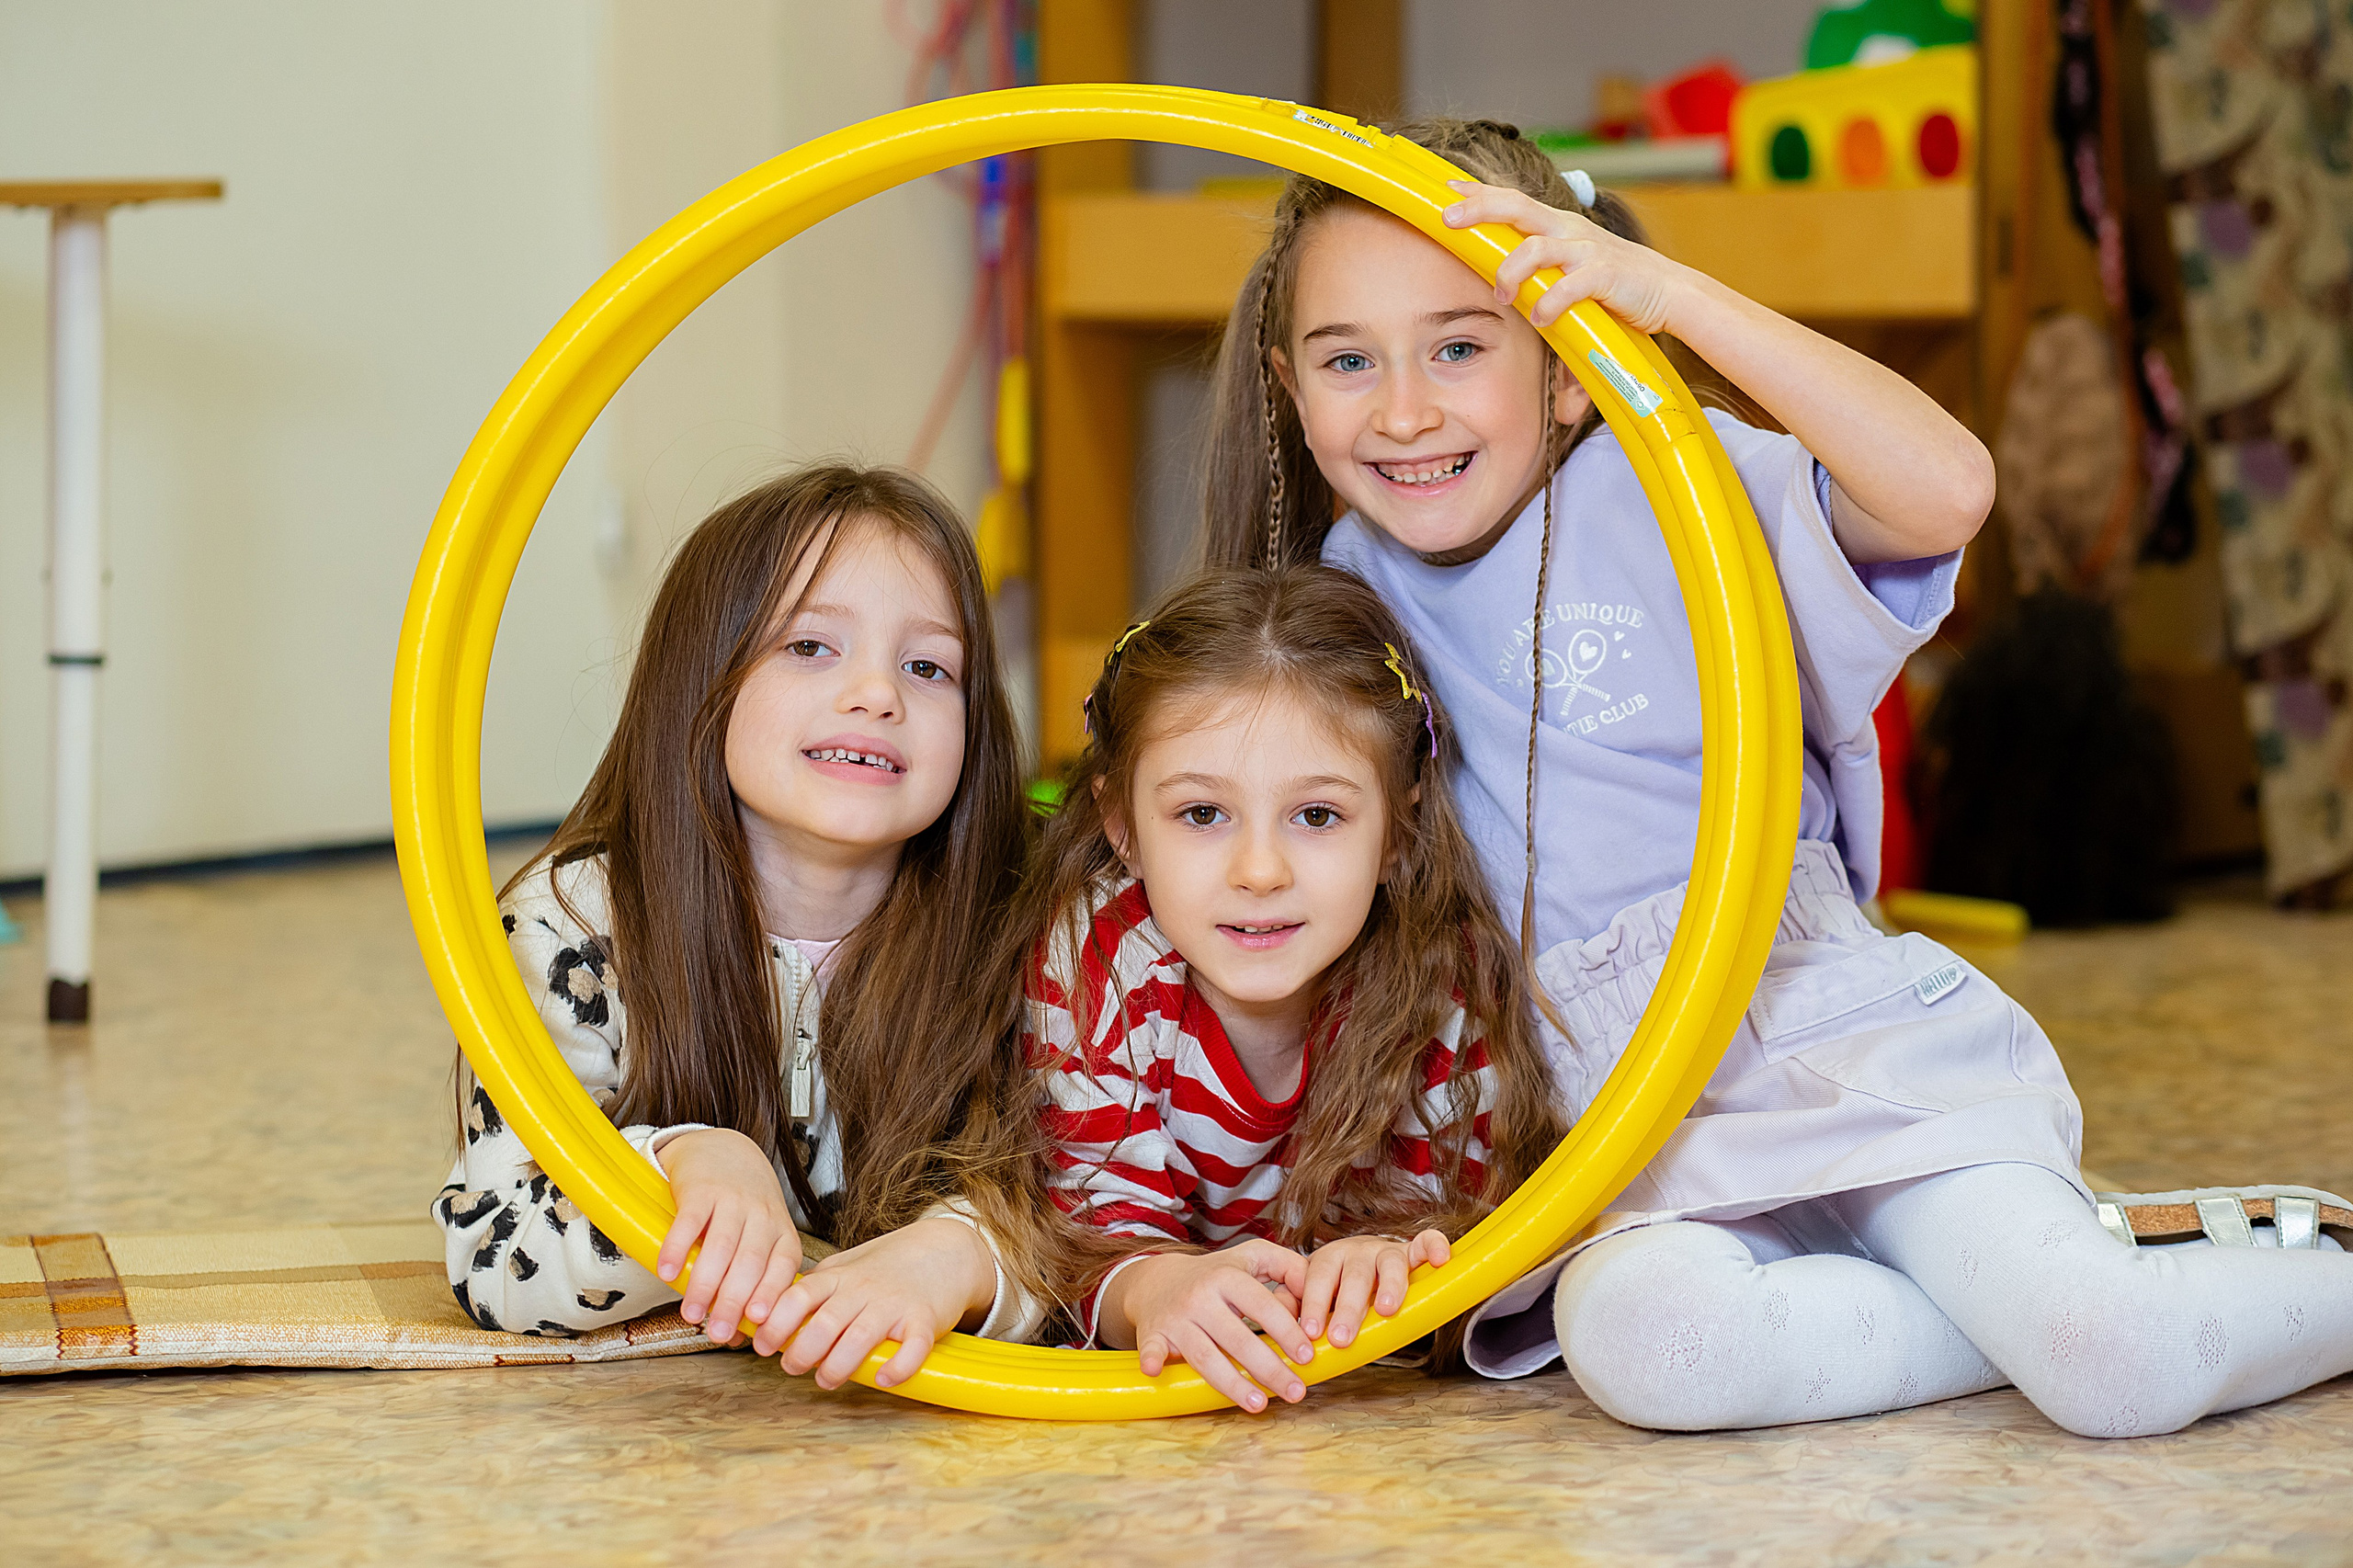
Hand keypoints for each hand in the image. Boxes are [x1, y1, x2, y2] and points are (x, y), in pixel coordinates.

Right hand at [654, 1128, 801, 1345]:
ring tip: (692, 1314)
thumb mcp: (761, 1239)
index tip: (757, 1326)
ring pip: (721, 1247)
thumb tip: (738, 1338)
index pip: (782, 1270)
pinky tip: (666, 1273)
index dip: (771, 1298)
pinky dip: (677, 1248)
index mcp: (781, 1233)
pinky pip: (690, 1222)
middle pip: (750, 1264)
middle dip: (734, 1303)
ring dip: (705, 1284)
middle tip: (718, 1333)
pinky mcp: (702, 1189)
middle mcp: (762, 1216)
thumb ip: (754, 1281)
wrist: (723, 1151)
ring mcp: (732, 1200)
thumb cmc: (744, 1207)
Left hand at [756, 1217, 997, 1387]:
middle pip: (824, 1323)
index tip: (763, 1345)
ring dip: (838, 1366)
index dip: (776, 1323)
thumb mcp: (846, 1266)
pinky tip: (884, 1378)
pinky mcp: (925, 1320)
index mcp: (839, 1277)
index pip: (799, 1296)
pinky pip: (913, 1346)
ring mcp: (895, 1304)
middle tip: (792, 1368)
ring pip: (861, 1337)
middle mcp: (864, 1289)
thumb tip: (773, 1313)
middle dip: (801, 1352)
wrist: (945, 1251)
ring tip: (826, 1379)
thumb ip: (815, 1288)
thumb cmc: (889, 1265)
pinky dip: (898, 1366)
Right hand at [1103, 1241, 1314, 1413]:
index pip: (1262, 1305)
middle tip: (1296, 1391)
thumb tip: (1318, 1294)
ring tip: (1260, 1404)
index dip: (1286, 1331)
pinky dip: (1152, 1358)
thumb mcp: (1253, 1257)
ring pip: (1204, 1354)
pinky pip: (1151, 1348)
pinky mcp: (1154, 1333)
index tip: (1307, 1356)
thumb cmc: (1217, 1274)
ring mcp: (1176, 1317)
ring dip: (1231, 1382)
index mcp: (1228, 1276)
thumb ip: (1290, 1267)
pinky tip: (1157, 1372)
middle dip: (1269, 1367)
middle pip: (1237, 1337)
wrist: (1159, 1279)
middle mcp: (1201, 1296)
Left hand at [1296, 1229, 1449, 1349]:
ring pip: (1389, 1264)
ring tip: (1387, 1310)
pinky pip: (1426, 1243)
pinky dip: (1433, 1247)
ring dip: (1389, 1287)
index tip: (1310, 1332)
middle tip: (1342, 1336)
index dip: (1313, 1304)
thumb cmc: (1338, 1289)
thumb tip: (1276, 1318)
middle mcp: (1356, 1252)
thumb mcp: (1314, 1295)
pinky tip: (1440, 1259)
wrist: (1369, 1268)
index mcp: (1327, 1261)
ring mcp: (1385, 1251)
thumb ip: (1293, 1304)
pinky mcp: (1413, 1252)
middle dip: (1348, 1307)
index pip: (1316, 1278)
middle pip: (1353, 1276)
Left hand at [1442, 179, 1688, 334]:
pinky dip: (1549, 303)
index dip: (1478, 192)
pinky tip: (1540, 318)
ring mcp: (1586, 250)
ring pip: (1536, 248)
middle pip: (1516, 208)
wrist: (1666, 291)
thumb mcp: (1569, 264)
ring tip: (1502, 296)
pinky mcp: (1604, 275)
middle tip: (1448, 219)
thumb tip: (1497, 272)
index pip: (1511, 201)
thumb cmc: (1611, 281)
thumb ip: (1537, 263)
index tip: (1445, 189)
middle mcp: (1568, 230)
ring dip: (1510, 272)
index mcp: (1557, 226)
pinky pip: (1569, 286)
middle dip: (1479, 209)